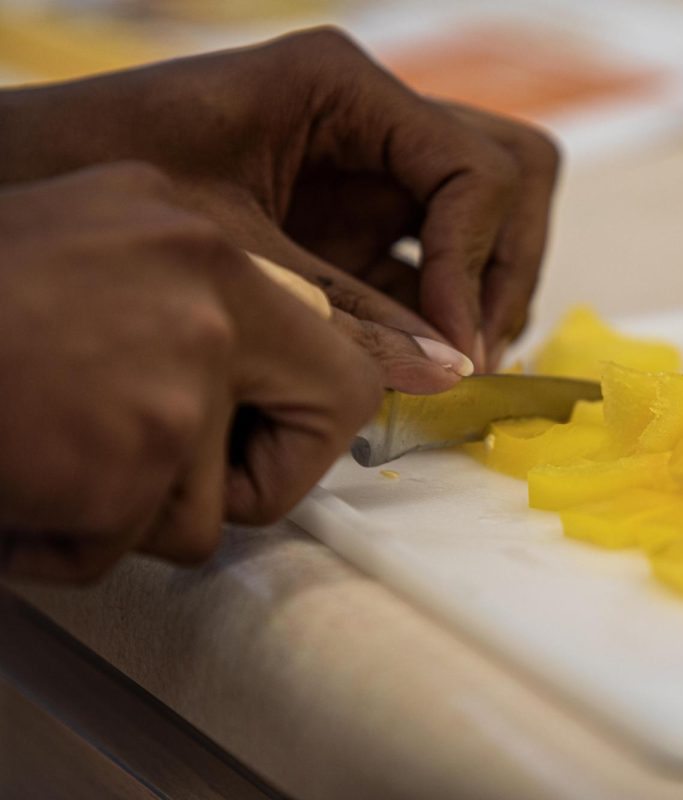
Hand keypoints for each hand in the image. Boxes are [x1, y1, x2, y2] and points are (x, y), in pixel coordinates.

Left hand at [0, 27, 560, 379]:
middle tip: (473, 348)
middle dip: (507, 263)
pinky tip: (426, 358)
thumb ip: (348, 307)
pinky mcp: (357, 222)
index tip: (455, 345)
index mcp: (344, 89)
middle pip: (513, 172)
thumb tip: (454, 366)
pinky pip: (440, 256)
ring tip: (457, 360)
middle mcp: (373, 120)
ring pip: (495, 210)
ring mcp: (371, 171)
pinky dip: (451, 307)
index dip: (476, 262)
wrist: (23, 187)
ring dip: (491, 285)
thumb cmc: (100, 182)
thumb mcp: (235, 250)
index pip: (476, 170)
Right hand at [0, 163, 380, 581]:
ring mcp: (182, 363)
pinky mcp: (138, 449)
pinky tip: (15, 486)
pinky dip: (64, 543)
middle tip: (173, 477)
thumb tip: (256, 375)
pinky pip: (131, 545)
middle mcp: (207, 276)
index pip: (332, 333)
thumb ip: (179, 297)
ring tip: (40, 457)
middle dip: (262, 472)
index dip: (309, 409)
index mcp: (192, 228)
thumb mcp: (82, 248)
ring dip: (123, 513)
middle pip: (332, 403)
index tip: (282, 440)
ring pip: (208, 504)